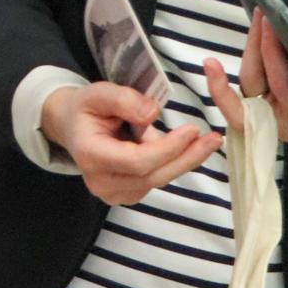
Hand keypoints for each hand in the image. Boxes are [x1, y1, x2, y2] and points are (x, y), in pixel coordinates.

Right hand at [39, 83, 220, 205]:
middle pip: (152, 175)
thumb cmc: (86, 109)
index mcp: (91, 155)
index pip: (136, 161)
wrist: (73, 128)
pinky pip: (156, 180)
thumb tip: (152, 113)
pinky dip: (173, 164)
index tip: (193, 130)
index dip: (167, 148)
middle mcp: (101, 182)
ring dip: (184, 161)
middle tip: (213, 139)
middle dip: (186, 157)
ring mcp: (113, 193)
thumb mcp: (99, 93)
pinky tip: (186, 148)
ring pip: (158, 180)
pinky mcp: (126, 194)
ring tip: (207, 141)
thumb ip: (124, 100)